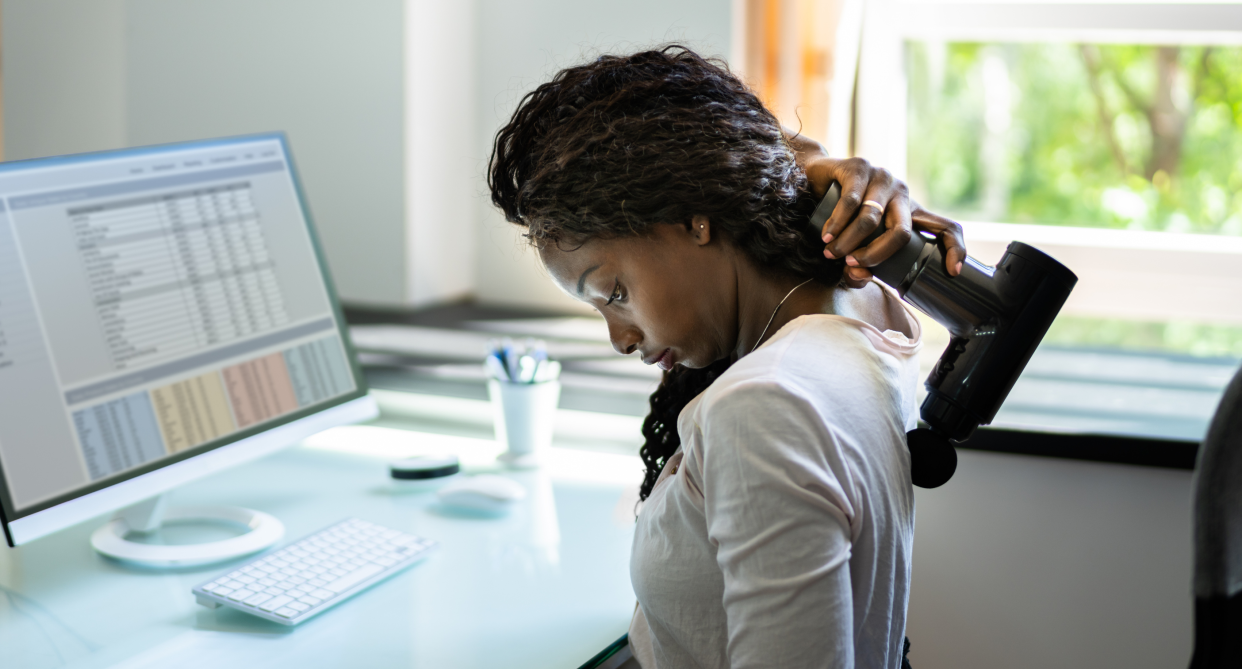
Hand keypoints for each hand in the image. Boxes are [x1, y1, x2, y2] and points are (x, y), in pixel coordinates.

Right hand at [785, 130, 966, 287]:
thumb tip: (858, 274)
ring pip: (872, 219)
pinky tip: (827, 235)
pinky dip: (837, 224)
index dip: (955, 249)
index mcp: (910, 211)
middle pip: (902, 232)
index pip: (945, 227)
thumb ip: (858, 266)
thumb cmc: (840, 216)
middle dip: (875, 255)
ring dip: (848, 242)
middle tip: (851, 263)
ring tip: (831, 252)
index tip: (952, 272)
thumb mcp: (854, 244)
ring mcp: (882, 177)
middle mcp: (901, 192)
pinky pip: (851, 202)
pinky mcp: (860, 167)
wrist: (813, 178)